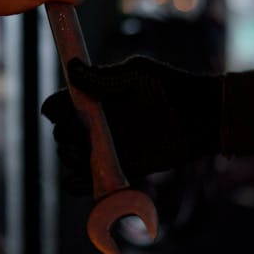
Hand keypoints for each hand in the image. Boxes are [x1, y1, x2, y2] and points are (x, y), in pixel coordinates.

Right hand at [41, 56, 222, 195]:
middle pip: (62, 134)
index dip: (54, 109)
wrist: (198, 115)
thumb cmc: (169, 86)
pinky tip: (81, 178)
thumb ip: (103, 77)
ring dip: (70, 158)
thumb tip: (72, 69)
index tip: (56, 111)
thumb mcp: (135, 75)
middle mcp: (95, 124)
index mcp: (94, 98)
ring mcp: (106, 149)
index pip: (61, 106)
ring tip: (83, 153)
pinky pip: (88, 183)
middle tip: (76, 134)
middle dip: (62, 136)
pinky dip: (77, 185)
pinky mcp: (119, 169)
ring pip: (71, 159)